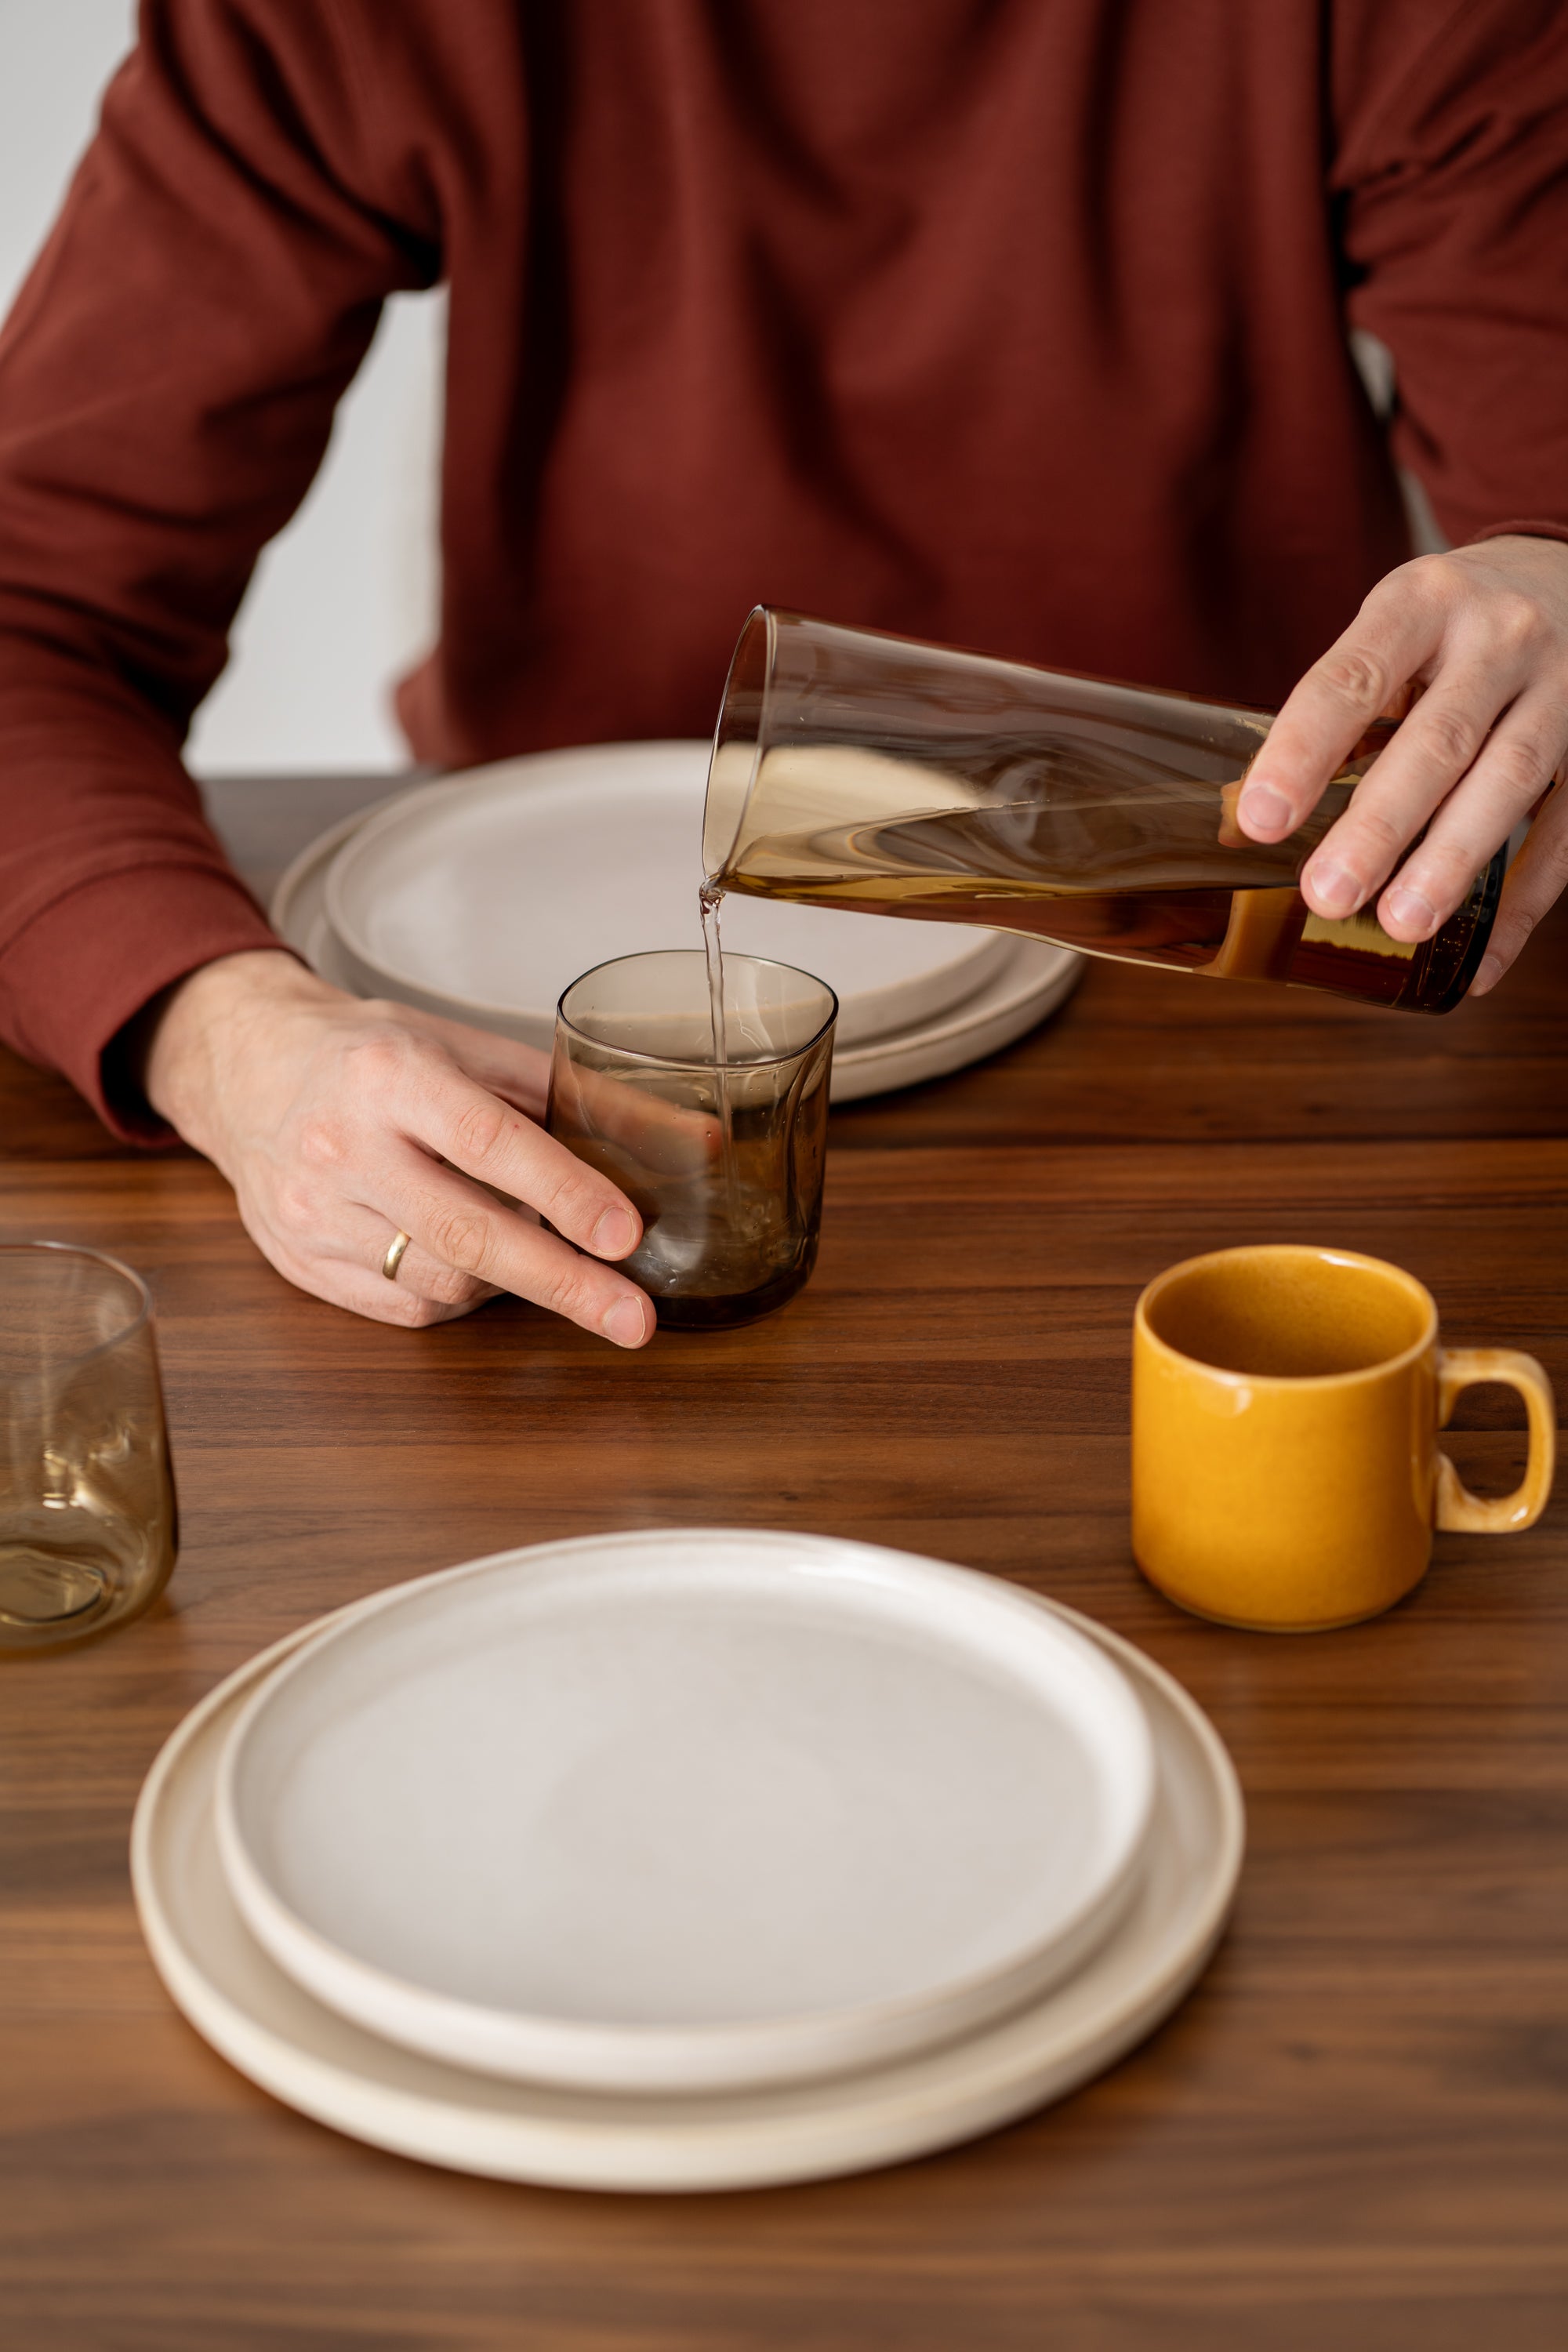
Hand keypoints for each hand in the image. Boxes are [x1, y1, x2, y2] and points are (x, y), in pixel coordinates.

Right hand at [142, 949, 654, 1341]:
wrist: (244, 1067)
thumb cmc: (369, 1056)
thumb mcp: (468, 1051)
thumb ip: (577, 1098)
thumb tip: (692, 1145)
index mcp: (391, 1075)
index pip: (490, 1141)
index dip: (564, 1192)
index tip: (624, 1235)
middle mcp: (343, 1145)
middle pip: (467, 1234)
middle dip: (562, 1283)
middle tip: (632, 1318)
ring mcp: (314, 1212)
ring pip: (440, 1280)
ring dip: (508, 1280)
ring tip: (532, 1251)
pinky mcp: (299, 1262)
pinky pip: (404, 1308)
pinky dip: (457, 1295)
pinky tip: (468, 1261)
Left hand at [1235, 535, 1567, 992]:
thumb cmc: (1458, 622)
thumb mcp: (1399, 625)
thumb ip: (1351, 706)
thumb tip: (1265, 819)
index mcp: (1423, 602)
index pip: (1354, 677)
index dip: (1304, 749)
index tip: (1261, 819)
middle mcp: (1501, 635)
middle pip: (1439, 738)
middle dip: (1380, 824)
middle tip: (1326, 893)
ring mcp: (1564, 684)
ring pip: (1511, 778)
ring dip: (1454, 861)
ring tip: (1401, 924)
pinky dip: (1525, 903)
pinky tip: (1480, 959)